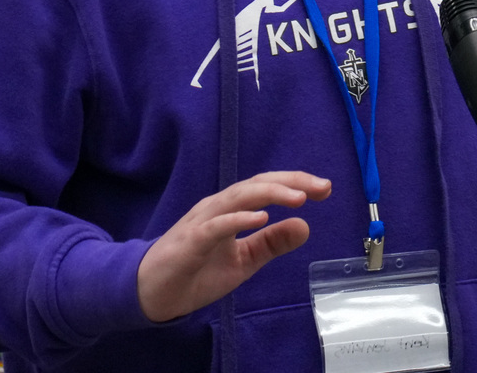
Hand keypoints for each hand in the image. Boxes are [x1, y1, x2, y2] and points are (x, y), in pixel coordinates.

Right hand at [137, 171, 331, 321]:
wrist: (151, 293)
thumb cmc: (196, 271)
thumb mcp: (244, 260)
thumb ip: (272, 243)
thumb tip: (305, 225)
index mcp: (232, 208)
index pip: (267, 187)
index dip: (296, 184)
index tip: (325, 188)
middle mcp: (219, 207)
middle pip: (257, 184)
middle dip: (290, 182)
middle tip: (320, 187)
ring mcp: (203, 221)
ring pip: (238, 197)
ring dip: (270, 194)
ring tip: (298, 197)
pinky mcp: (190, 242)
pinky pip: (215, 226)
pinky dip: (237, 218)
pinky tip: (259, 217)